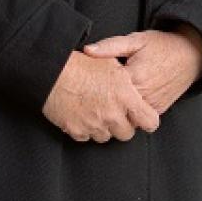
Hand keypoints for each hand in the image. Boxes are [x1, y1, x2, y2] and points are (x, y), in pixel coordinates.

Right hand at [42, 51, 160, 142]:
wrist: (51, 72)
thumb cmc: (80, 64)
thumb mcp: (110, 63)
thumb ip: (126, 81)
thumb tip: (134, 90)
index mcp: (125, 96)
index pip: (149, 121)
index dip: (146, 119)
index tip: (141, 117)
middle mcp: (112, 114)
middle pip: (127, 134)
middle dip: (122, 125)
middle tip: (113, 112)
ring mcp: (94, 125)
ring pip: (106, 137)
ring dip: (103, 127)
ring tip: (94, 110)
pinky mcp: (77, 131)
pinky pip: (87, 137)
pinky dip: (85, 128)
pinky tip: (81, 113)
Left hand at [83, 27, 201, 116]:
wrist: (191, 54)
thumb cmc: (162, 45)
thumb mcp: (135, 40)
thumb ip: (110, 46)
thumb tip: (87, 50)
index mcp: (135, 77)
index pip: (106, 91)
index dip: (95, 88)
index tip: (89, 83)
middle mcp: (145, 94)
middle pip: (116, 107)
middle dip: (105, 101)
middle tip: (96, 94)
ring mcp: (153, 104)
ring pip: (127, 116)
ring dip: (119, 109)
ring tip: (111, 98)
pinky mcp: (159, 110)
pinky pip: (140, 117)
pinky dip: (131, 112)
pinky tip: (127, 100)